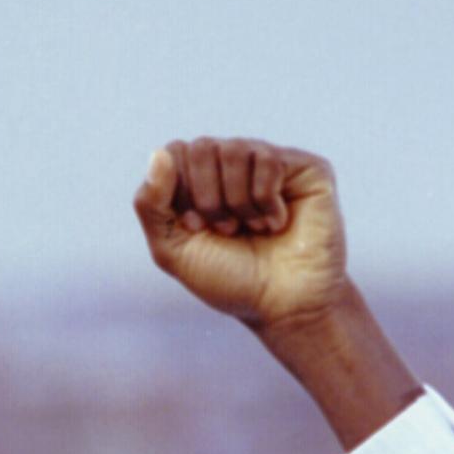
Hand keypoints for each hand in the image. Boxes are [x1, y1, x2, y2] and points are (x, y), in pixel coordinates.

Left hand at [134, 138, 346, 331]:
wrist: (282, 306)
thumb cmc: (231, 282)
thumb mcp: (173, 251)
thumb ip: (151, 205)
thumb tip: (158, 153)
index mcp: (201, 180)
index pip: (175, 153)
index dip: (180, 192)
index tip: (197, 228)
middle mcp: (234, 166)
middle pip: (201, 148)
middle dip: (208, 199)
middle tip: (227, 231)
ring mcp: (269, 162)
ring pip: (234, 151)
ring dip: (238, 202)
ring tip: (253, 229)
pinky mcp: (303, 167)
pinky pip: (268, 160)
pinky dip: (266, 200)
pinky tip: (277, 223)